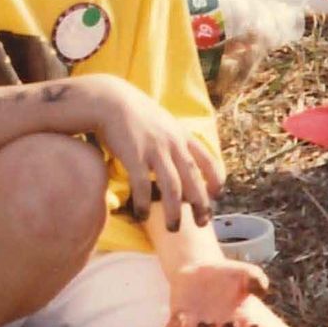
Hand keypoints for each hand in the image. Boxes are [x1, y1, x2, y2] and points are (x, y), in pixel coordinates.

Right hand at [90, 79, 224, 229]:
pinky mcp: (134, 155)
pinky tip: (141, 215)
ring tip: (173, 228)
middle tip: (202, 223)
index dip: (216, 178)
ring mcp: (154, 149)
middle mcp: (172, 143)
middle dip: (200, 203)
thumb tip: (175, 156)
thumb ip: (171, 138)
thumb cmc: (131, 113)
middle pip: (193, 179)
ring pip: (172, 187)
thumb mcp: (160, 121)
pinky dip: (143, 202)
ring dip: (174, 210)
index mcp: (181, 135)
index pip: (207, 159)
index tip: (218, 194)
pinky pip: (143, 184)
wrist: (109, 98)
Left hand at [164, 259, 270, 326]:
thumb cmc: (226, 274)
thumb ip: (256, 278)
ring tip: (203, 323)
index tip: (253, 323)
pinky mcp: (179, 322)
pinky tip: (179, 316)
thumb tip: (260, 291)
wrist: (198, 269)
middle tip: (228, 324)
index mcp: (241, 319)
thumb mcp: (245, 271)